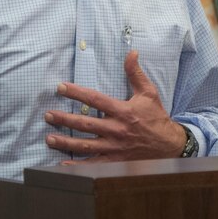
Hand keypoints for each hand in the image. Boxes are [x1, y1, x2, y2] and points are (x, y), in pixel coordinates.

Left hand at [44, 50, 185, 162]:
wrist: (169, 145)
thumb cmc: (156, 118)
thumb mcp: (149, 93)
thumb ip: (136, 73)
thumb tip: (131, 53)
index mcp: (123, 111)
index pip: (95, 99)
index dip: (76, 92)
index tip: (60, 87)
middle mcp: (117, 130)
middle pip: (86, 124)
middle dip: (65, 119)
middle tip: (48, 115)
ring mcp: (115, 148)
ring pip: (86, 145)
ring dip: (66, 142)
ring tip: (49, 138)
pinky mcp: (115, 161)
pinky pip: (93, 164)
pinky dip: (77, 166)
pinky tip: (63, 163)